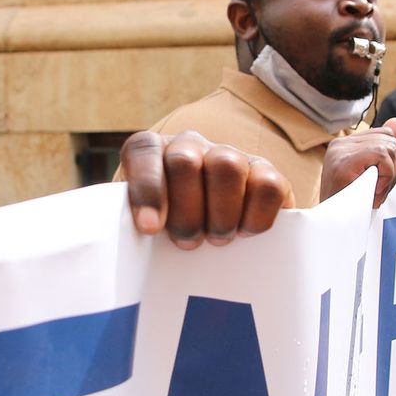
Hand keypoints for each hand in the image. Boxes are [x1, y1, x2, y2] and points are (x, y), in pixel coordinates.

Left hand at [120, 130, 291, 249]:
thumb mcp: (138, 225)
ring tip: (217, 239)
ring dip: (221, 215)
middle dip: (186, 212)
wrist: (206, 230)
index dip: (147, 189)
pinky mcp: (264, 172)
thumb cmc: (165, 232)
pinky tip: (245, 232)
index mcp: (150, 151)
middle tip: (187, 243)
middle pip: (185, 161)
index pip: (144, 153)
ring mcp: (228, 154)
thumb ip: (127, 225)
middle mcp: (188, 145)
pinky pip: (268, 184)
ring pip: (227, 167)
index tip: (151, 229)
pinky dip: (257, 216)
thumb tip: (127, 249)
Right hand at [321, 118, 395, 208]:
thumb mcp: (373, 174)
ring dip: (389, 175)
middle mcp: (340, 143)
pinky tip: (374, 191)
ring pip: (388, 146)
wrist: (332, 228)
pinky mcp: (344, 162)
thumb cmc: (352, 206)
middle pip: (389, 139)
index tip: (380, 182)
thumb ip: (385, 148)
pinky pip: (381, 155)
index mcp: (344, 144)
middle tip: (379, 191)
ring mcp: (340, 151)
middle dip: (393, 168)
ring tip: (374, 193)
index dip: (391, 160)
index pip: (384, 134)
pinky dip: (385, 175)